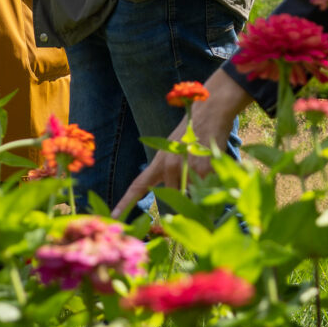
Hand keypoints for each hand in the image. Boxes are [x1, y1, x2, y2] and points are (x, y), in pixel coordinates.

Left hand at [112, 69, 252, 217]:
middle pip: (173, 197)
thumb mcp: (173, 149)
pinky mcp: (203, 170)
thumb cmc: (193, 131)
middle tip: (193, 177)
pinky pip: (205, 190)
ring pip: (190, 195)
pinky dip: (210, 187)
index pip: (139, 186)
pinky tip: (212, 169)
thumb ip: (170, 171)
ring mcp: (186, 168)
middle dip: (182, 196)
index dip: (126, 203)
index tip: (115, 216)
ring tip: (204, 168)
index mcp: (159, 162)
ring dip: (197, 190)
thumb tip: (175, 193)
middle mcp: (169, 166)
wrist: (210, 111)